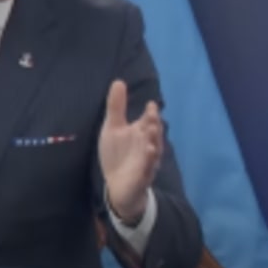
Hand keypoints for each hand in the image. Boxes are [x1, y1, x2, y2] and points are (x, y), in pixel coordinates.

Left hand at [98, 80, 162, 221]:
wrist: (117, 185)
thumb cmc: (117, 154)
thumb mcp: (113, 128)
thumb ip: (116, 107)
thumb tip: (119, 81)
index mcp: (141, 132)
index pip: (148, 120)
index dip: (151, 113)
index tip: (151, 104)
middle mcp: (147, 145)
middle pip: (153, 134)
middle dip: (154, 125)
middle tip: (152, 115)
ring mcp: (146, 161)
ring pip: (153, 150)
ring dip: (153, 141)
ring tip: (151, 131)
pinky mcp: (142, 176)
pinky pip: (148, 169)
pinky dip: (149, 162)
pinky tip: (149, 153)